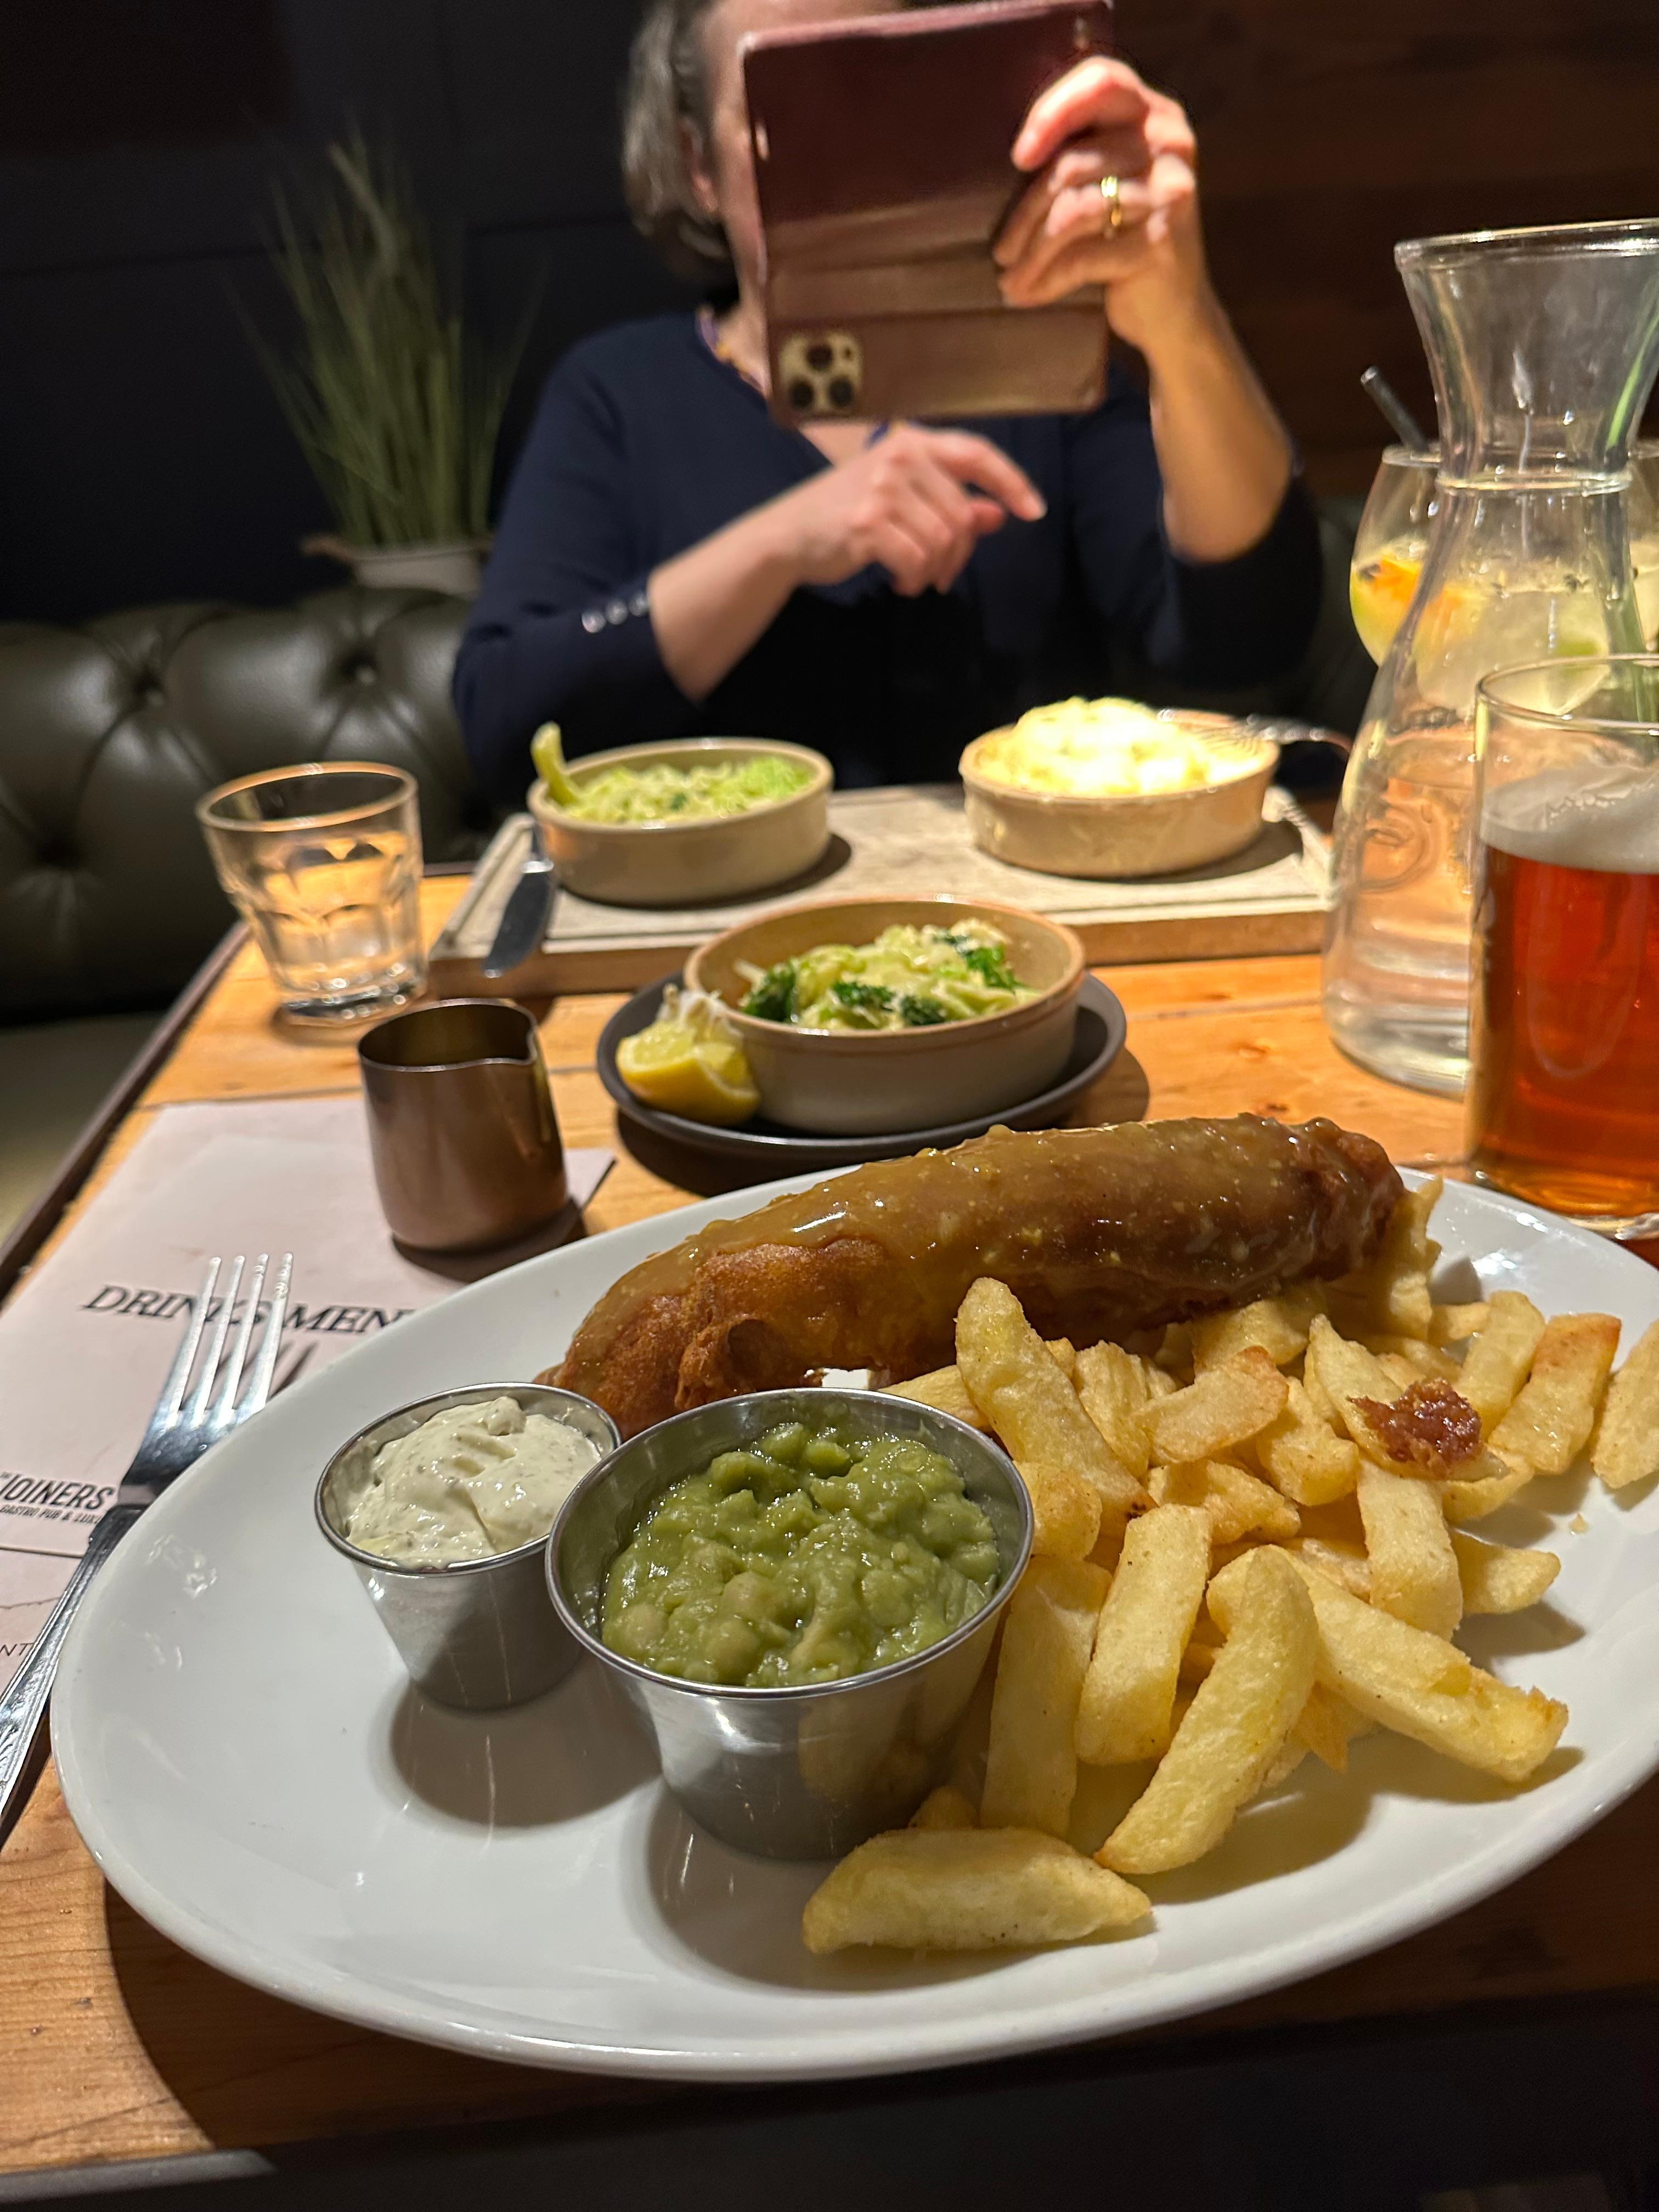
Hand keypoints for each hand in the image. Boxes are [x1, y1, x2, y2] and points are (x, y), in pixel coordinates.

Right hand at [767, 425, 1044, 597]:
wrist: (790, 535)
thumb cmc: (848, 514)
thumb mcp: (903, 499)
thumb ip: (951, 502)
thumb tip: (998, 514)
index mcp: (913, 442)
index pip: (977, 454)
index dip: (1012, 482)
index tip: (1034, 512)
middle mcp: (900, 455)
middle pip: (962, 514)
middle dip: (959, 555)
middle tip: (942, 575)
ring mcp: (882, 487)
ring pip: (943, 541)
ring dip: (934, 571)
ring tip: (914, 578)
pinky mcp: (868, 521)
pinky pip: (917, 560)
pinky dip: (914, 579)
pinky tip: (898, 582)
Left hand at [993, 57, 1209, 358]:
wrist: (1175, 313)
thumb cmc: (1124, 243)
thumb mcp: (1110, 183)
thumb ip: (1082, 150)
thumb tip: (1012, 153)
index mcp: (1156, 115)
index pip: (1102, 82)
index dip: (1052, 111)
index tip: (1018, 158)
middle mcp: (1170, 144)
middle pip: (1074, 161)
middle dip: (1024, 212)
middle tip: (1000, 251)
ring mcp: (1170, 193)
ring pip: (1074, 211)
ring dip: (1030, 251)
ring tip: (1007, 277)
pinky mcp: (1159, 243)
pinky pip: (1083, 256)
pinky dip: (1046, 279)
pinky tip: (1025, 295)